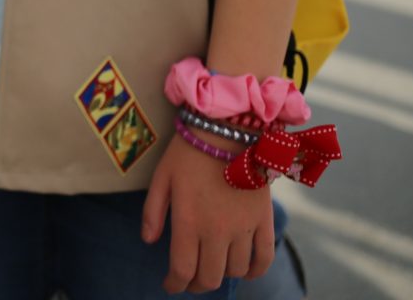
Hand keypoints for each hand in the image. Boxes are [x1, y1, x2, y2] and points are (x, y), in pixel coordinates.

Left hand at [142, 136, 273, 292]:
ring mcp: (243, 228)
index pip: (182, 269)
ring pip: (234, 271)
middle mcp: (217, 231)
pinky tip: (243, 270)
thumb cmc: (188, 151)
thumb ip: (152, 212)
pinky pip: (264, 258)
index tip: (170, 285)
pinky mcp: (263, 221)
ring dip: (221, 275)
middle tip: (189, 280)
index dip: (174, 284)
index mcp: (188, 221)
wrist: (227, 129)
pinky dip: (254, 271)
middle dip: (195, 285)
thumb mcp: (161, 177)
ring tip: (211, 267)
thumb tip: (148, 241)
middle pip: (209, 277)